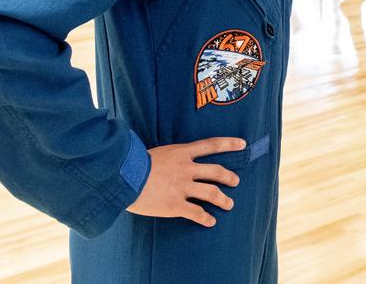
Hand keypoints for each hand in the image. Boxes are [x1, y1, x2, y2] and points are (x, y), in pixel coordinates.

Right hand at [127, 137, 244, 226]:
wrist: (123, 177)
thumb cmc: (133, 164)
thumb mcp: (156, 152)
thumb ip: (169, 156)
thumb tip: (171, 159)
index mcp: (182, 152)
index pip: (211, 145)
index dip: (229, 144)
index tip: (242, 144)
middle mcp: (186, 168)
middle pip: (216, 171)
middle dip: (229, 176)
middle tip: (236, 181)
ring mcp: (182, 187)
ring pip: (211, 192)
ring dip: (223, 199)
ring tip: (229, 204)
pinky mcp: (175, 204)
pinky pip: (196, 213)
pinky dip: (205, 218)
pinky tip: (210, 222)